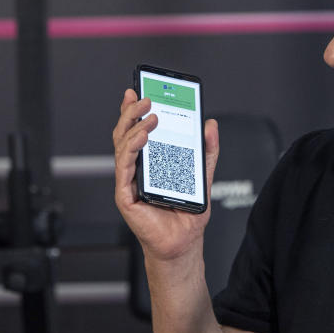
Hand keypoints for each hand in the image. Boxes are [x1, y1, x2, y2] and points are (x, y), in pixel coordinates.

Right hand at [112, 88, 218, 261]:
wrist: (184, 243)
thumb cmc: (187, 212)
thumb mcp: (203, 175)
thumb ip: (206, 150)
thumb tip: (211, 125)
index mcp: (150, 162)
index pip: (138, 130)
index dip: (135, 110)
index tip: (139, 90)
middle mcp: (136, 169)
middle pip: (125, 134)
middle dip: (132, 112)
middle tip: (144, 97)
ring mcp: (128, 181)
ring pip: (122, 147)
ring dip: (133, 127)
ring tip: (148, 115)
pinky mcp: (126, 195)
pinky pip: (124, 168)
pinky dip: (131, 150)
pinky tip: (142, 138)